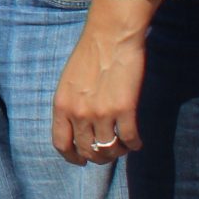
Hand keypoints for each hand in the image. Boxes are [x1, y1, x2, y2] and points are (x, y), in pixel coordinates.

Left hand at [53, 0, 156, 164]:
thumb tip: (80, 128)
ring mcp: (102, 113)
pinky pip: (130, 139)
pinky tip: (137, 142)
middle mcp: (79, 113)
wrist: (110, 37)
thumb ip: (71, 105)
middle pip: (88, 150)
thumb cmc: (89, 55)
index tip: (81, 161)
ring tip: (122, 145)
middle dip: (98, 157)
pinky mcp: (125, 109)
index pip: (61, 144)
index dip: (72, 157)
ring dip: (117, 152)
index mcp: (61, 106)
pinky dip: (134, 145)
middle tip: (108, 153)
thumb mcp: (68, 83)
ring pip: (109, 149)